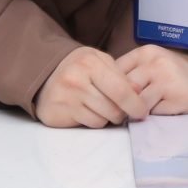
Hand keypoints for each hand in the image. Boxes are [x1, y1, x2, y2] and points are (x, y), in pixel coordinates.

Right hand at [35, 46, 153, 128]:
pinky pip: (88, 125)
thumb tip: (138, 92)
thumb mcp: (100, 62)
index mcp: (91, 63)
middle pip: (113, 110)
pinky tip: (86, 110)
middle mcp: (76, 79)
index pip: (121, 90)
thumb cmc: (80, 68)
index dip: (136, 104)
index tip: (142, 112)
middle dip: (121, 113)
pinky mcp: (57, 113)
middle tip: (119, 109)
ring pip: (102, 120)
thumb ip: (120, 76)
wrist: (45, 73)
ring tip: (99, 106)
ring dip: (106, 117)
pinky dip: (93, 121)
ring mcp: (65, 97)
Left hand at [114, 44, 187, 114]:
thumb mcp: (151, 64)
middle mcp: (156, 63)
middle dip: (124, 102)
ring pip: (138, 103)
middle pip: (125, 88)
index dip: (111, 86)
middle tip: (126, 109)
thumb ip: (131, 72)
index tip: (114, 96)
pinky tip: (163, 110)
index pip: (116, 71)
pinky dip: (155, 116)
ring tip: (145, 110)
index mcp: (146, 52)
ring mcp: (168, 81)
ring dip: (138, 111)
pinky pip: (155, 113)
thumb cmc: (174, 75)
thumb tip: (104, 91)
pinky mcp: (178, 99)